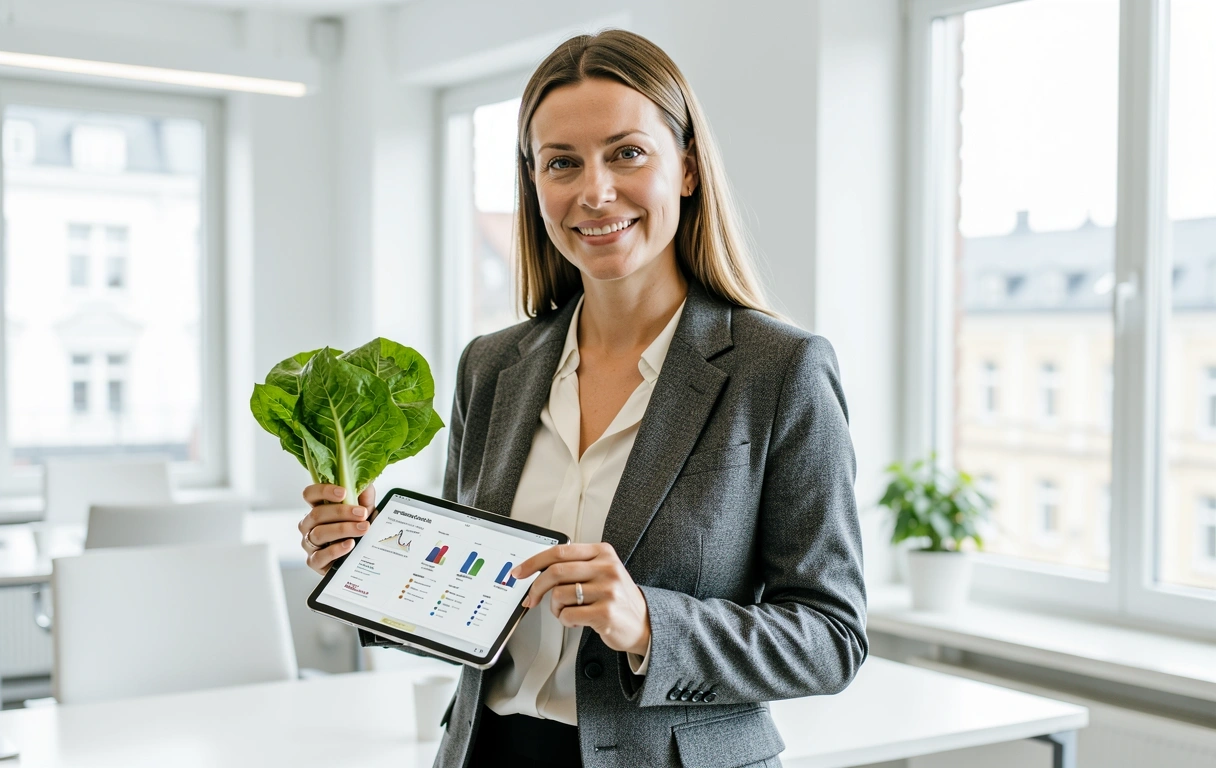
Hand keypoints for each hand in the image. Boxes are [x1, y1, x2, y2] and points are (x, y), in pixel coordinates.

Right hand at [299, 483, 375, 574]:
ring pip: (319, 533)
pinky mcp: (314, 561)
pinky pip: (319, 556)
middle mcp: (309, 525)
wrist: (360, 557)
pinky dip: (336, 550)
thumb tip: (366, 482)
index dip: (323, 491)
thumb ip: (364, 495)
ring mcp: (309, 543)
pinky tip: (349, 545)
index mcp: (318, 508)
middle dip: (341, 512)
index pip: (310, 494)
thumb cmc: (358, 529)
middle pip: (316, 514)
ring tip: (363, 529)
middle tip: (362, 513)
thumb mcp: (365, 510)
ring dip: (343, 529)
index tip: (343, 492)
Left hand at [513, 542, 649, 655]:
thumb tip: (537, 570)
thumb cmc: (617, 598)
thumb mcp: (602, 572)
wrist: (643, 623)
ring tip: (568, 612)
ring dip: (555, 608)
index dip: (534, 562)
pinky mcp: (605, 612)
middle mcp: (607, 568)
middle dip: (536, 588)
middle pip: (555, 572)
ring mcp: (607, 590)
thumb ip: (575, 565)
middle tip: (532, 599)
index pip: (560, 552)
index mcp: (603, 553)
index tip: (519, 572)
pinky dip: (566, 621)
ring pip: (559, 595)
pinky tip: (578, 621)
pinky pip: (567, 615)